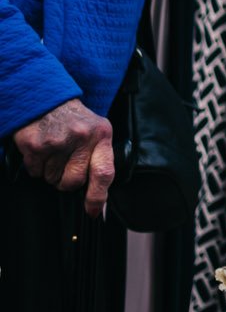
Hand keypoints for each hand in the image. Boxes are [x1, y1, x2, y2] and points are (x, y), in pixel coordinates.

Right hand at [12, 98, 115, 216]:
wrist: (47, 100)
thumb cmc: (75, 121)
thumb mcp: (96, 131)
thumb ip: (99, 158)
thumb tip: (98, 198)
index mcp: (102, 135)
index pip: (104, 172)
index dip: (98, 196)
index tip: (93, 212)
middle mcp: (81, 138)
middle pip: (73, 182)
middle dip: (67, 181)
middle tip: (65, 165)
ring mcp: (57, 141)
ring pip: (52, 179)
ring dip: (51, 172)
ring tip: (54, 152)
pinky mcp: (35, 145)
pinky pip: (35, 172)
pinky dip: (36, 167)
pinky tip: (42, 151)